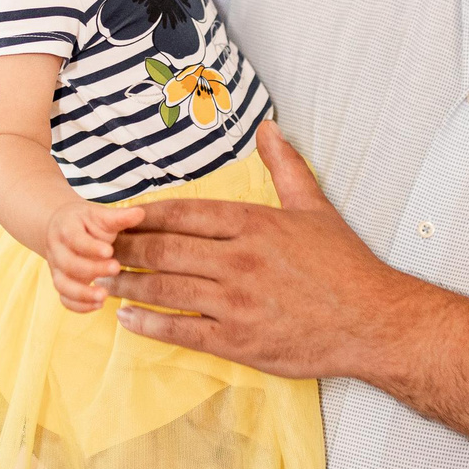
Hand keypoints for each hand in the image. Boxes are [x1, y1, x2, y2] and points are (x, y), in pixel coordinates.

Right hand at [45, 198, 143, 311]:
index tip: (109, 251)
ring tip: (103, 296)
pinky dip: (79, 306)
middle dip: (92, 269)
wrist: (65, 229)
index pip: (74, 239)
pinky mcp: (62, 284)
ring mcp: (57, 269)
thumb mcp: (101, 215)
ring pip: (63, 285)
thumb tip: (140, 213)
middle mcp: (57, 250)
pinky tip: (99, 305)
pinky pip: (65, 299)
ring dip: (82, 293)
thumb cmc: (87, 223)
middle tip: (116, 268)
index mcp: (65, 228)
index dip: (90, 246)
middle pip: (68, 263)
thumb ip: (118, 217)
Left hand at [108, 123, 405, 379]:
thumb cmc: (345, 266)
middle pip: (164, 249)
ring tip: (101, 280)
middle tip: (95, 246)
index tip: (116, 213)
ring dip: (127, 284)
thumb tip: (268, 128)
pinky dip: (149, 324)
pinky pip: (181, 331)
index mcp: (254, 224)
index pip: (183, 212)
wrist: (373, 322)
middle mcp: (239, 260)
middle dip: (124, 247)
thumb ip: (284, 167)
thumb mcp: (315, 208)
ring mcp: (236, 302)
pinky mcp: (239, 340)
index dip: (143, 213)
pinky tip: (128, 319)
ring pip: (165, 288)